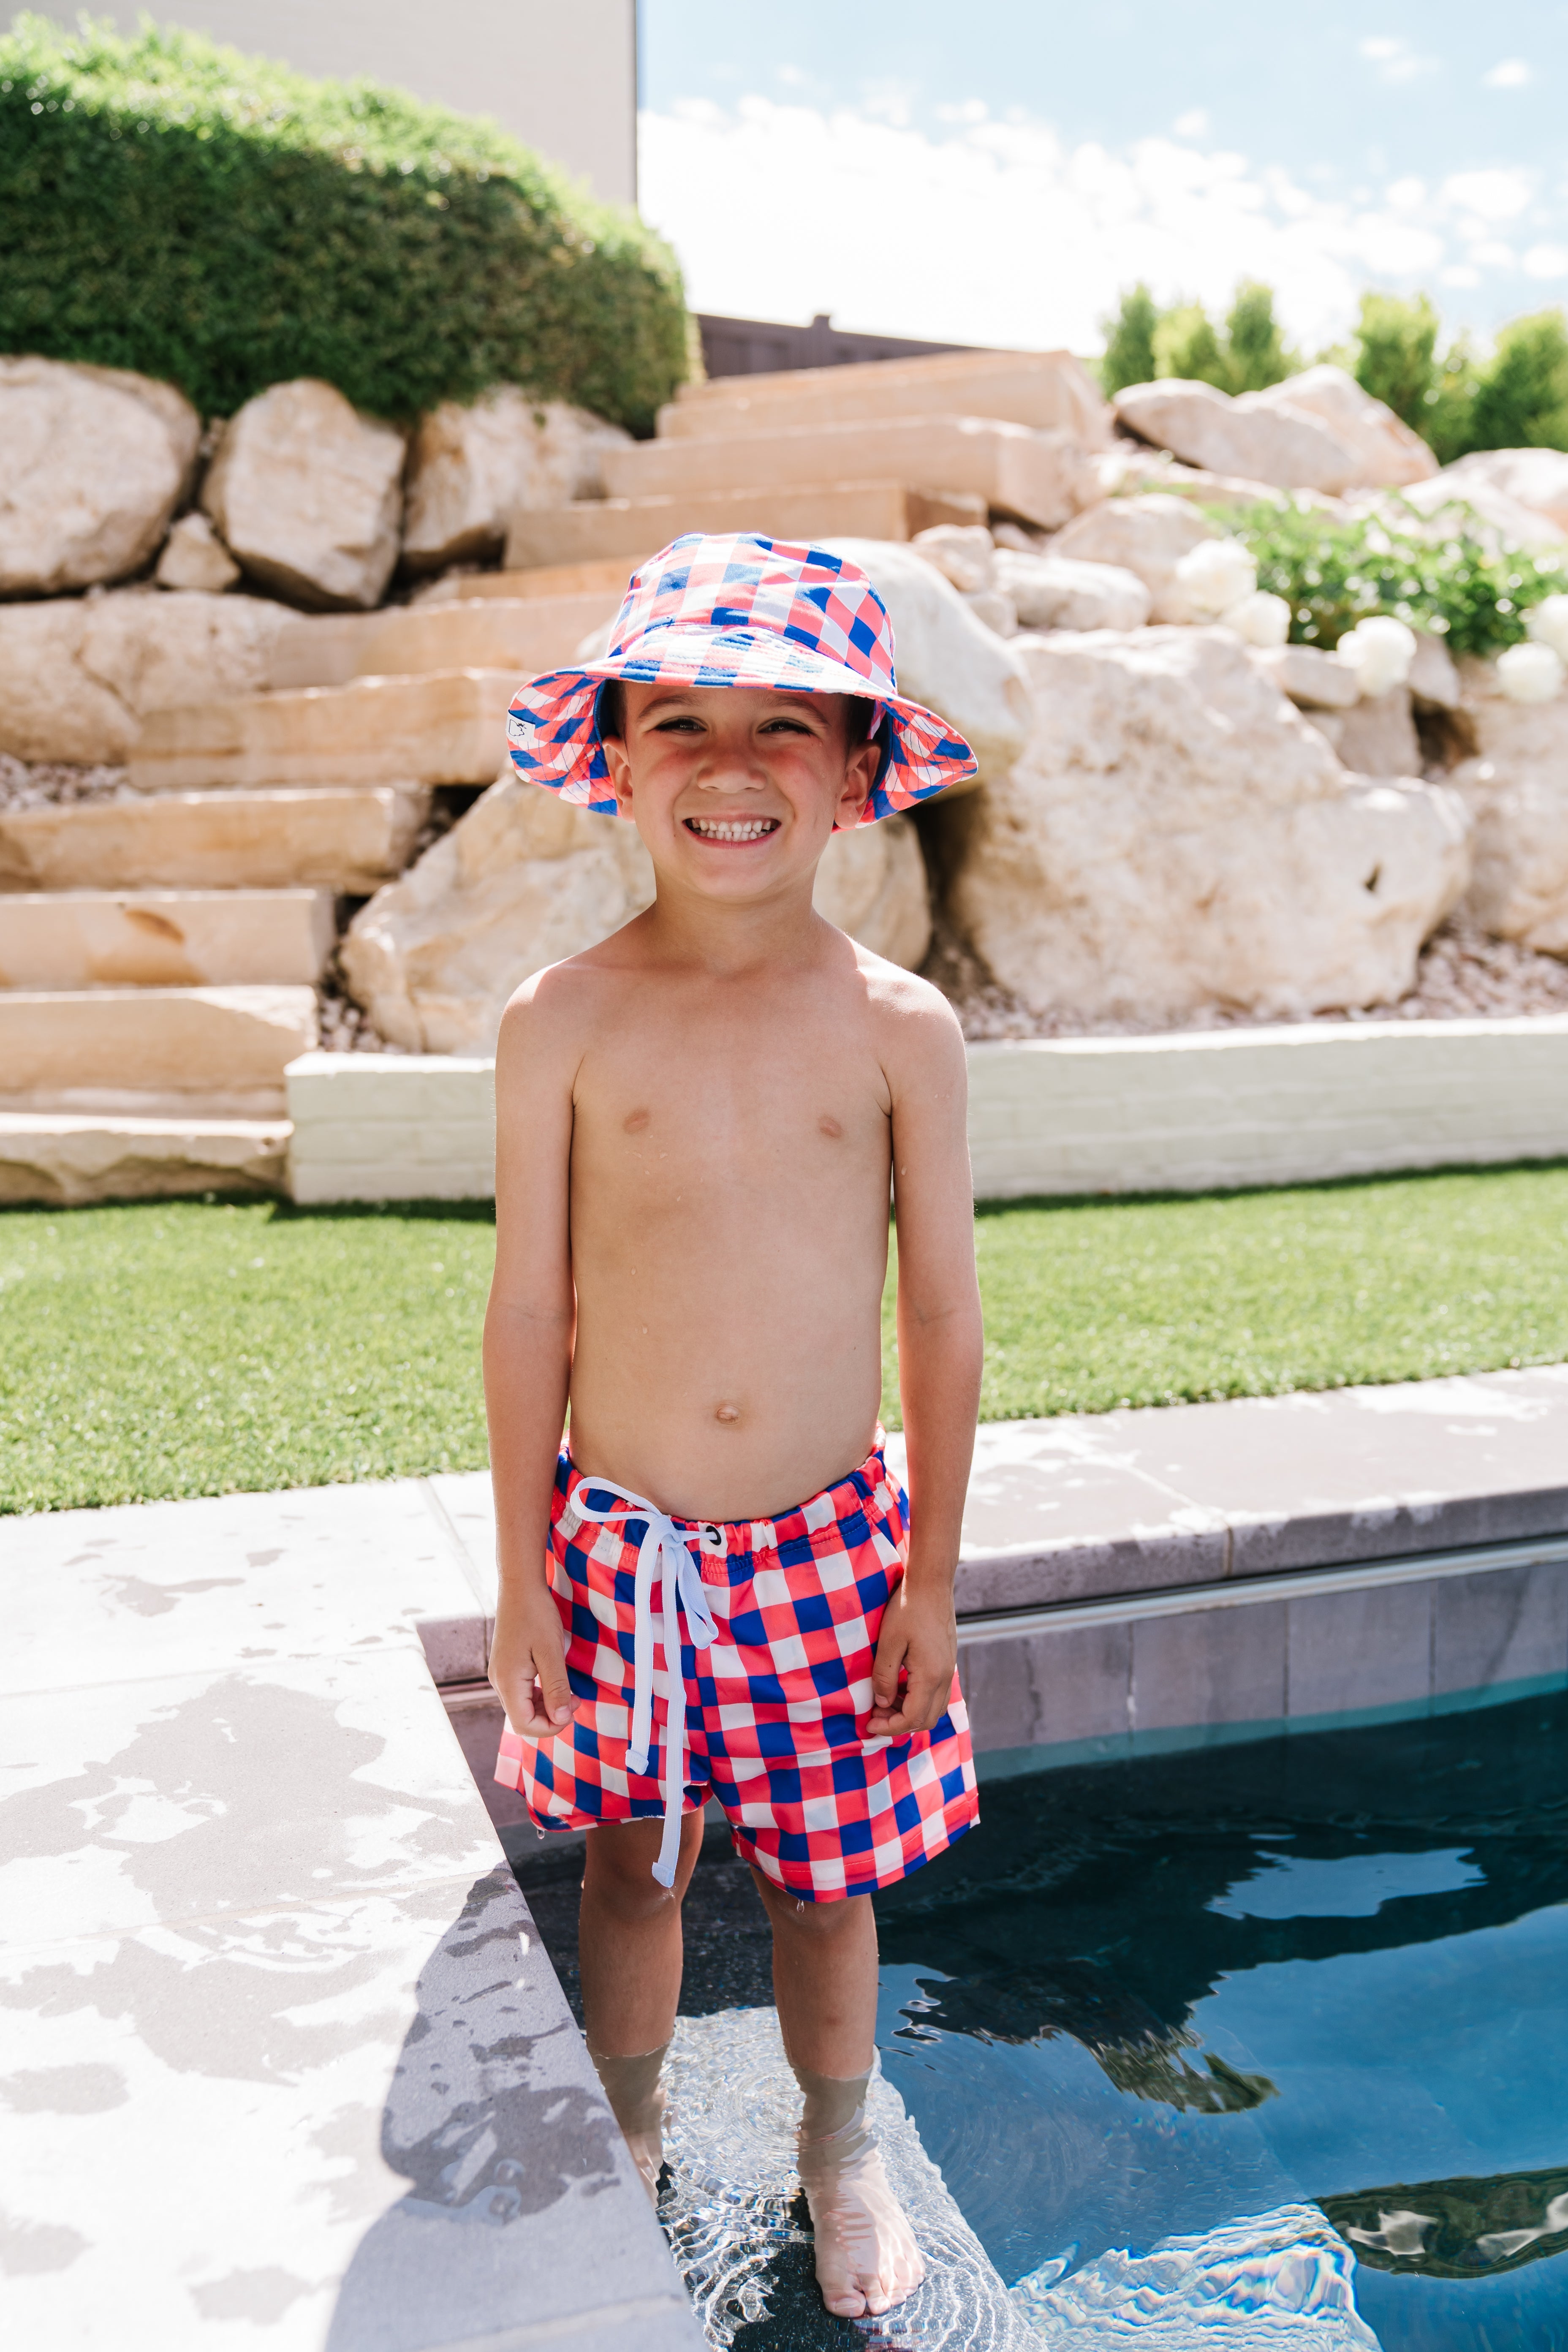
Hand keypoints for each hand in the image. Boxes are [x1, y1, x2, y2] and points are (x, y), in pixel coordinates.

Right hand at [489, 1579, 581, 1736]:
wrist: (520, 1587)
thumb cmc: (537, 1615)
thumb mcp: (551, 1652)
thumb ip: (556, 1688)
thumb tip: (561, 1719)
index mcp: (508, 1682)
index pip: (525, 1724)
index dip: (551, 1727)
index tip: (573, 1710)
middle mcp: (499, 1682)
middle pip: (522, 1720)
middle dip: (550, 1718)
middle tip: (574, 1700)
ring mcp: (500, 1674)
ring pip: (522, 1708)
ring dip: (546, 1708)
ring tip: (569, 1693)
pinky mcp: (505, 1667)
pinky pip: (520, 1693)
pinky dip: (539, 1696)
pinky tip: (554, 1683)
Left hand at [864, 1579, 957, 1738]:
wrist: (931, 1584)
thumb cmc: (907, 1609)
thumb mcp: (888, 1642)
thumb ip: (885, 1677)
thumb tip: (883, 1703)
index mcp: (930, 1675)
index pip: (913, 1718)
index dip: (890, 1727)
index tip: (869, 1724)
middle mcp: (944, 1677)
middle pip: (927, 1720)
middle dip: (900, 1724)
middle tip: (875, 1714)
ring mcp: (948, 1669)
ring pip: (934, 1708)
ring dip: (910, 1712)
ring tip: (885, 1701)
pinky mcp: (947, 1661)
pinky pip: (936, 1693)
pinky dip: (918, 1699)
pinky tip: (899, 1686)